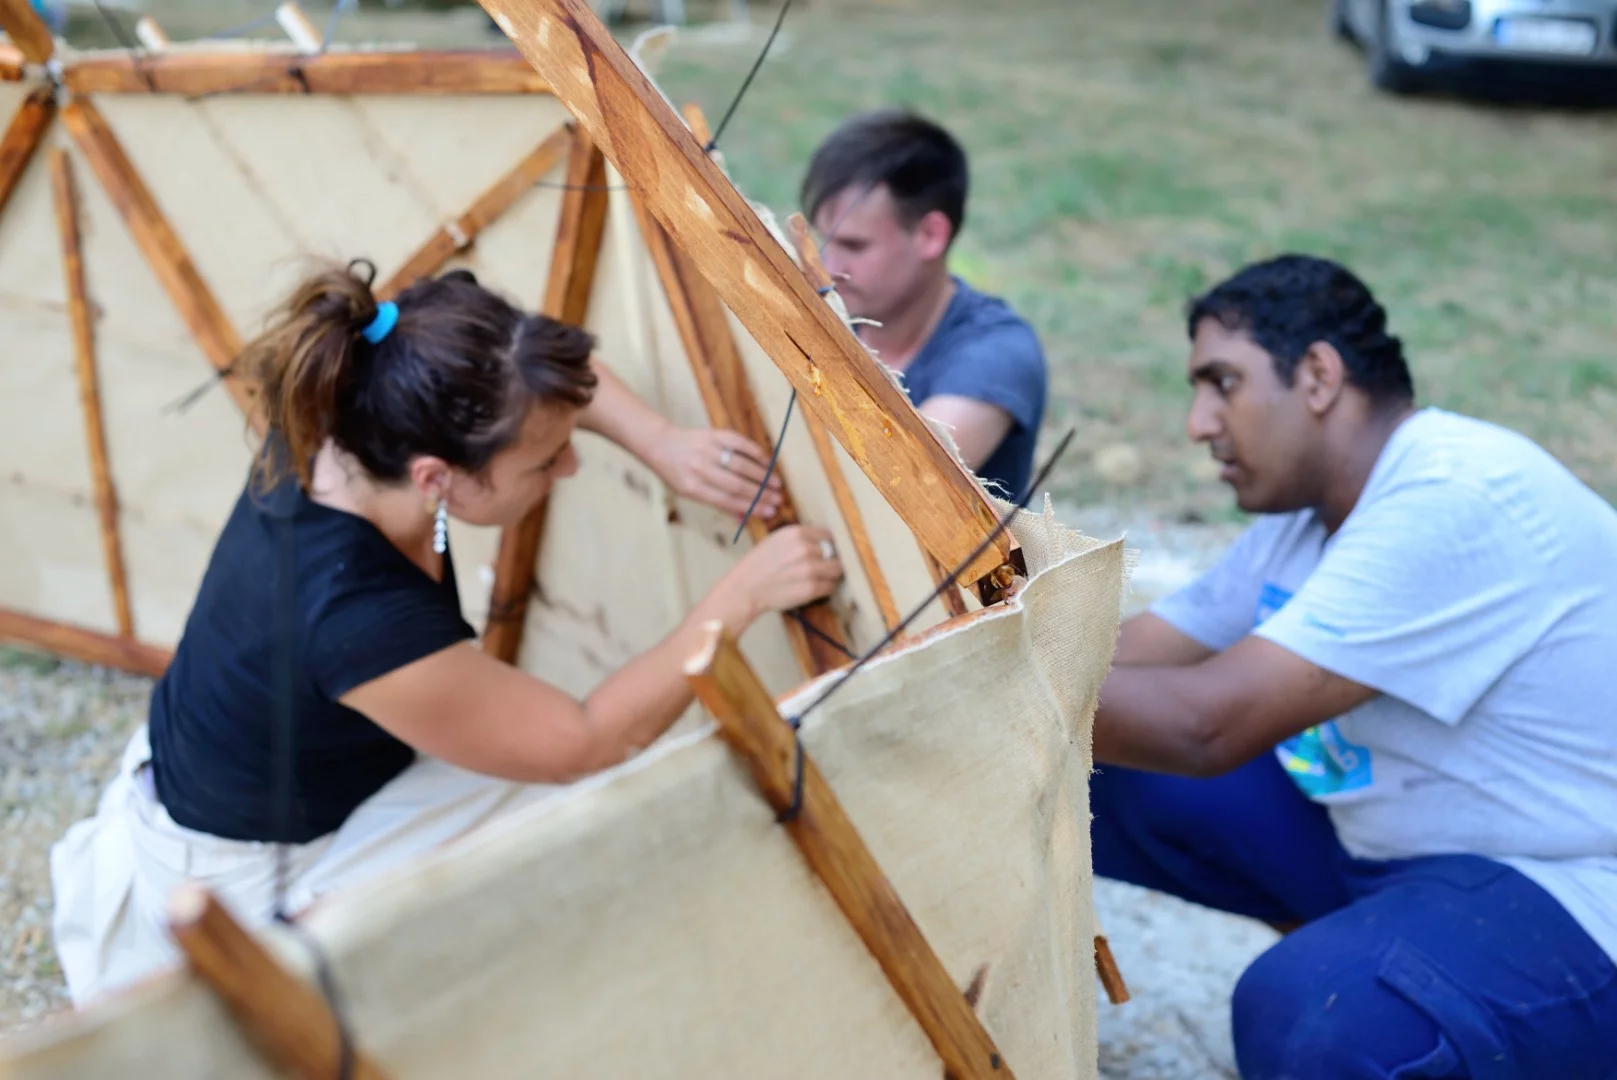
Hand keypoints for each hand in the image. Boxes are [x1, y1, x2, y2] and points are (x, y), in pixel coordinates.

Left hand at [649, 426, 782, 520]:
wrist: (661, 444)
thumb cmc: (677, 473)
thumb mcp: (689, 493)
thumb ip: (717, 503)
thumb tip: (744, 519)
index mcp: (692, 488)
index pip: (727, 500)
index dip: (751, 507)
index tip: (770, 512)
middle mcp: (699, 469)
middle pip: (736, 484)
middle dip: (760, 494)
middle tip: (777, 499)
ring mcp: (707, 450)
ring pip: (740, 465)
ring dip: (762, 475)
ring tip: (776, 484)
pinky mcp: (713, 434)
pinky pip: (739, 443)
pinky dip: (755, 453)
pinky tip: (767, 462)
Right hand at [705, 525, 842, 631]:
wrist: (745, 589)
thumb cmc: (759, 566)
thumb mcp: (777, 540)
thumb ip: (801, 539)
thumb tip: (826, 543)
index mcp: (795, 533)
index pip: (829, 535)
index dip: (830, 545)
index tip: (828, 552)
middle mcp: (804, 548)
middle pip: (835, 552)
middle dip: (832, 560)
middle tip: (824, 568)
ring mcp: (809, 569)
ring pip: (837, 570)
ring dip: (831, 575)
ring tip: (818, 578)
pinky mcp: (811, 588)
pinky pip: (830, 587)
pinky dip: (825, 589)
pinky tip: (812, 588)